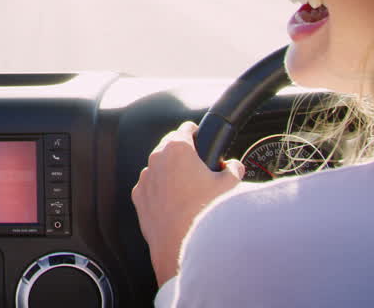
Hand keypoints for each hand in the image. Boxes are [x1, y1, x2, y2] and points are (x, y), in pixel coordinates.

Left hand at [130, 121, 243, 286]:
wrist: (183, 244)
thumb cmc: (206, 212)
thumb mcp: (229, 186)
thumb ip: (233, 169)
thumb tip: (234, 166)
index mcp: (178, 149)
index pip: (186, 128)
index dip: (195, 131)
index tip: (199, 134)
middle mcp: (156, 159)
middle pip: (170, 146)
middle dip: (184, 154)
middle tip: (199, 166)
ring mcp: (145, 178)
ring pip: (159, 167)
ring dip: (170, 173)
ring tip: (189, 189)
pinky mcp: (139, 197)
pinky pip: (151, 187)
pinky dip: (160, 190)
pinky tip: (175, 203)